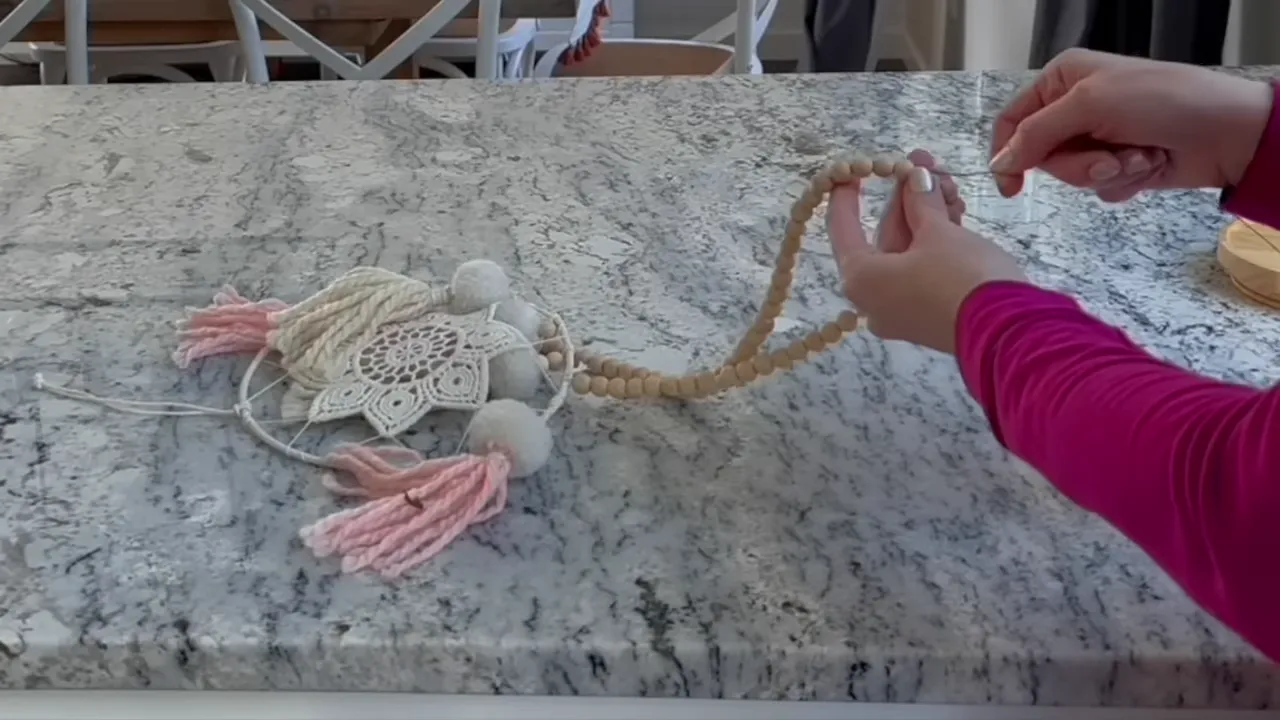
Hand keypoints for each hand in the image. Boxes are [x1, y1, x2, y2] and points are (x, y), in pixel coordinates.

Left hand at [828, 151, 1025, 353]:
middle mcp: (873, 298)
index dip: (846, 194)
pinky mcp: (929, 312)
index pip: (842, 227)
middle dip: (908, 197)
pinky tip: (955, 210)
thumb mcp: (939, 232)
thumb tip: (915, 177)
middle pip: (884, 235)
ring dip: (928, 213)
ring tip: (950, 182)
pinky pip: (924, 267)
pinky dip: (937, 239)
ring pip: (909, 249)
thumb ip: (921, 200)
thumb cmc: (961, 277)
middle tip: (925, 162)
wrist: (1008, 333)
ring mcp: (901, 308)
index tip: (850, 168)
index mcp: (861, 278)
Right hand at [990, 48, 1273, 201]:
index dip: (1007, 154)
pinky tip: (1149, 164)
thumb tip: (999, 164)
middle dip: (1076, 165)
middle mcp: (1076, 107)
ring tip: (1137, 157)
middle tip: (1107, 161)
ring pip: (1072, 175)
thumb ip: (1035, 135)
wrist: (1224, 130)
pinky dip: (1124, 182)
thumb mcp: (1088, 105)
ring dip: (1105, 173)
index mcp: (1062, 80)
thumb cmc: (1158, 101)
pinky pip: (1100, 187)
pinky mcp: (1120, 164)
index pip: (1013, 120)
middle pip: (1043, 155)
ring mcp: (1099, 137)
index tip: (1010, 188)